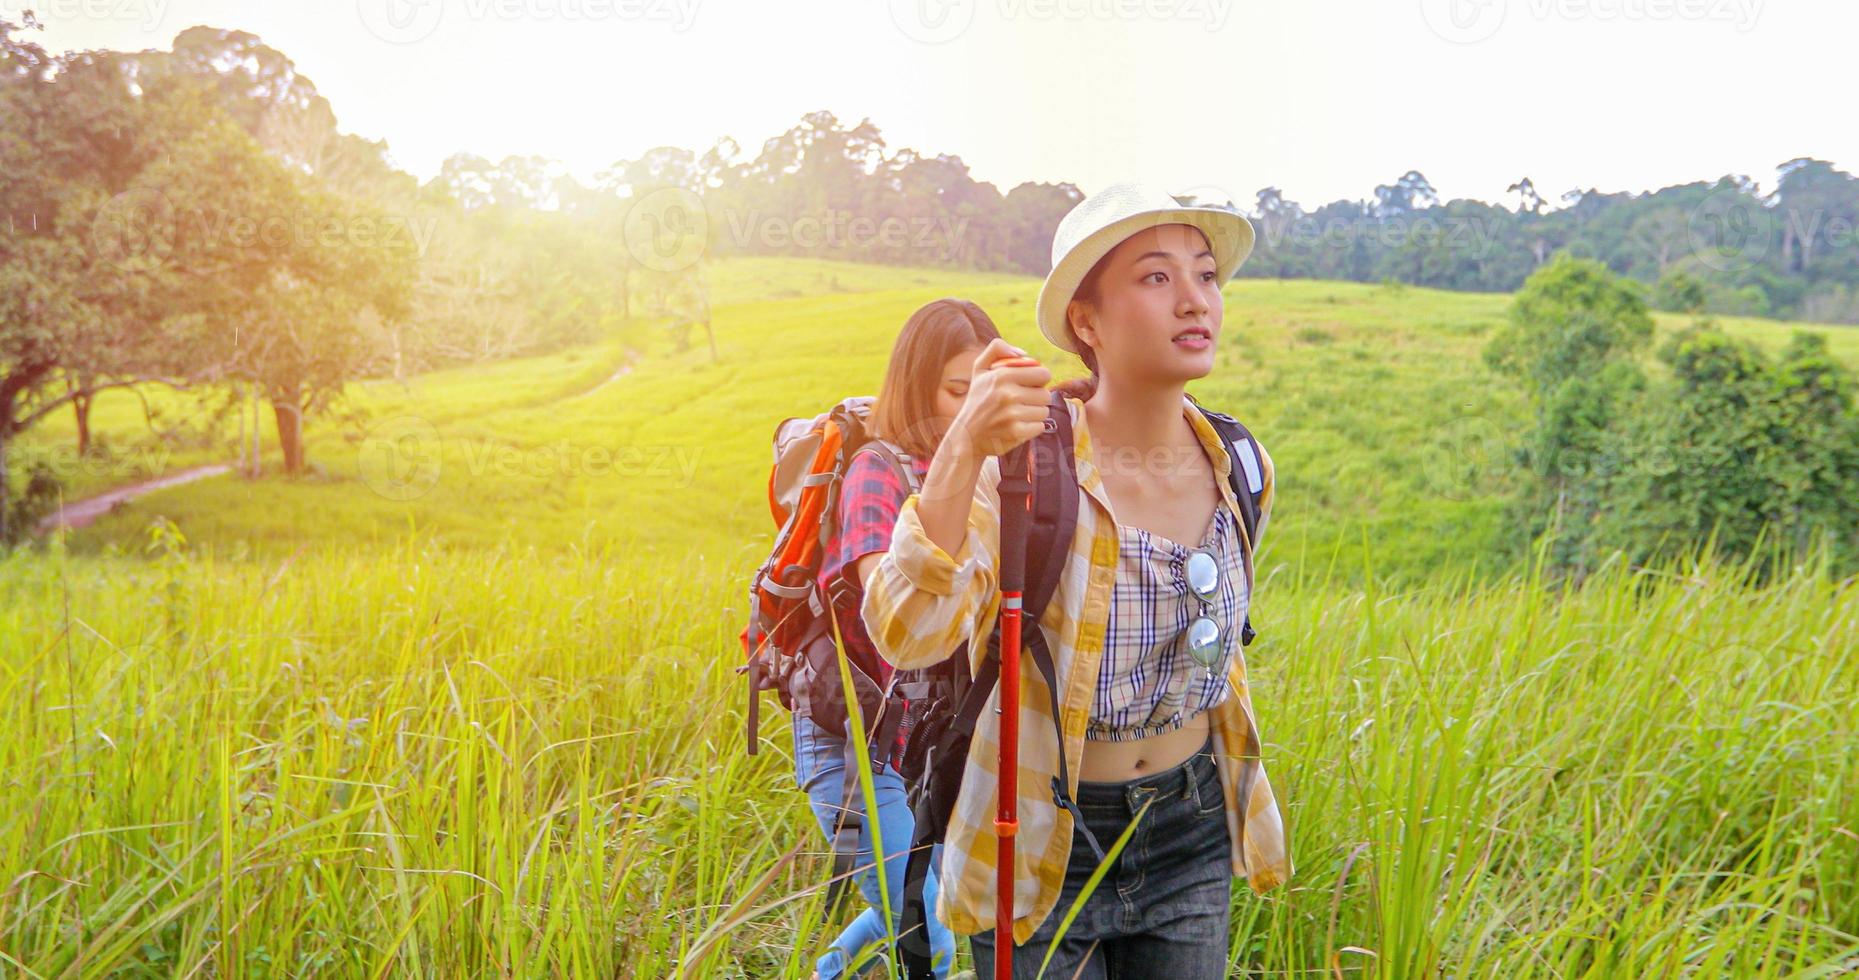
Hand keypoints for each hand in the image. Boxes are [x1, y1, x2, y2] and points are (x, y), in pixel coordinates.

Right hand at [947, 338, 1051, 458]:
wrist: (966, 435)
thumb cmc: (977, 399)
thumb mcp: (979, 369)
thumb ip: (997, 349)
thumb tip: (1023, 353)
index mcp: (1002, 375)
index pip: (1043, 373)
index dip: (1038, 379)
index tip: (1028, 384)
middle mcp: (1008, 394)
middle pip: (1046, 394)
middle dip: (1037, 398)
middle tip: (1022, 401)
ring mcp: (1012, 414)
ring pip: (1044, 411)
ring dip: (1034, 413)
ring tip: (1018, 414)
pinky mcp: (1016, 432)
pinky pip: (1040, 427)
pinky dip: (1032, 428)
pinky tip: (1018, 426)